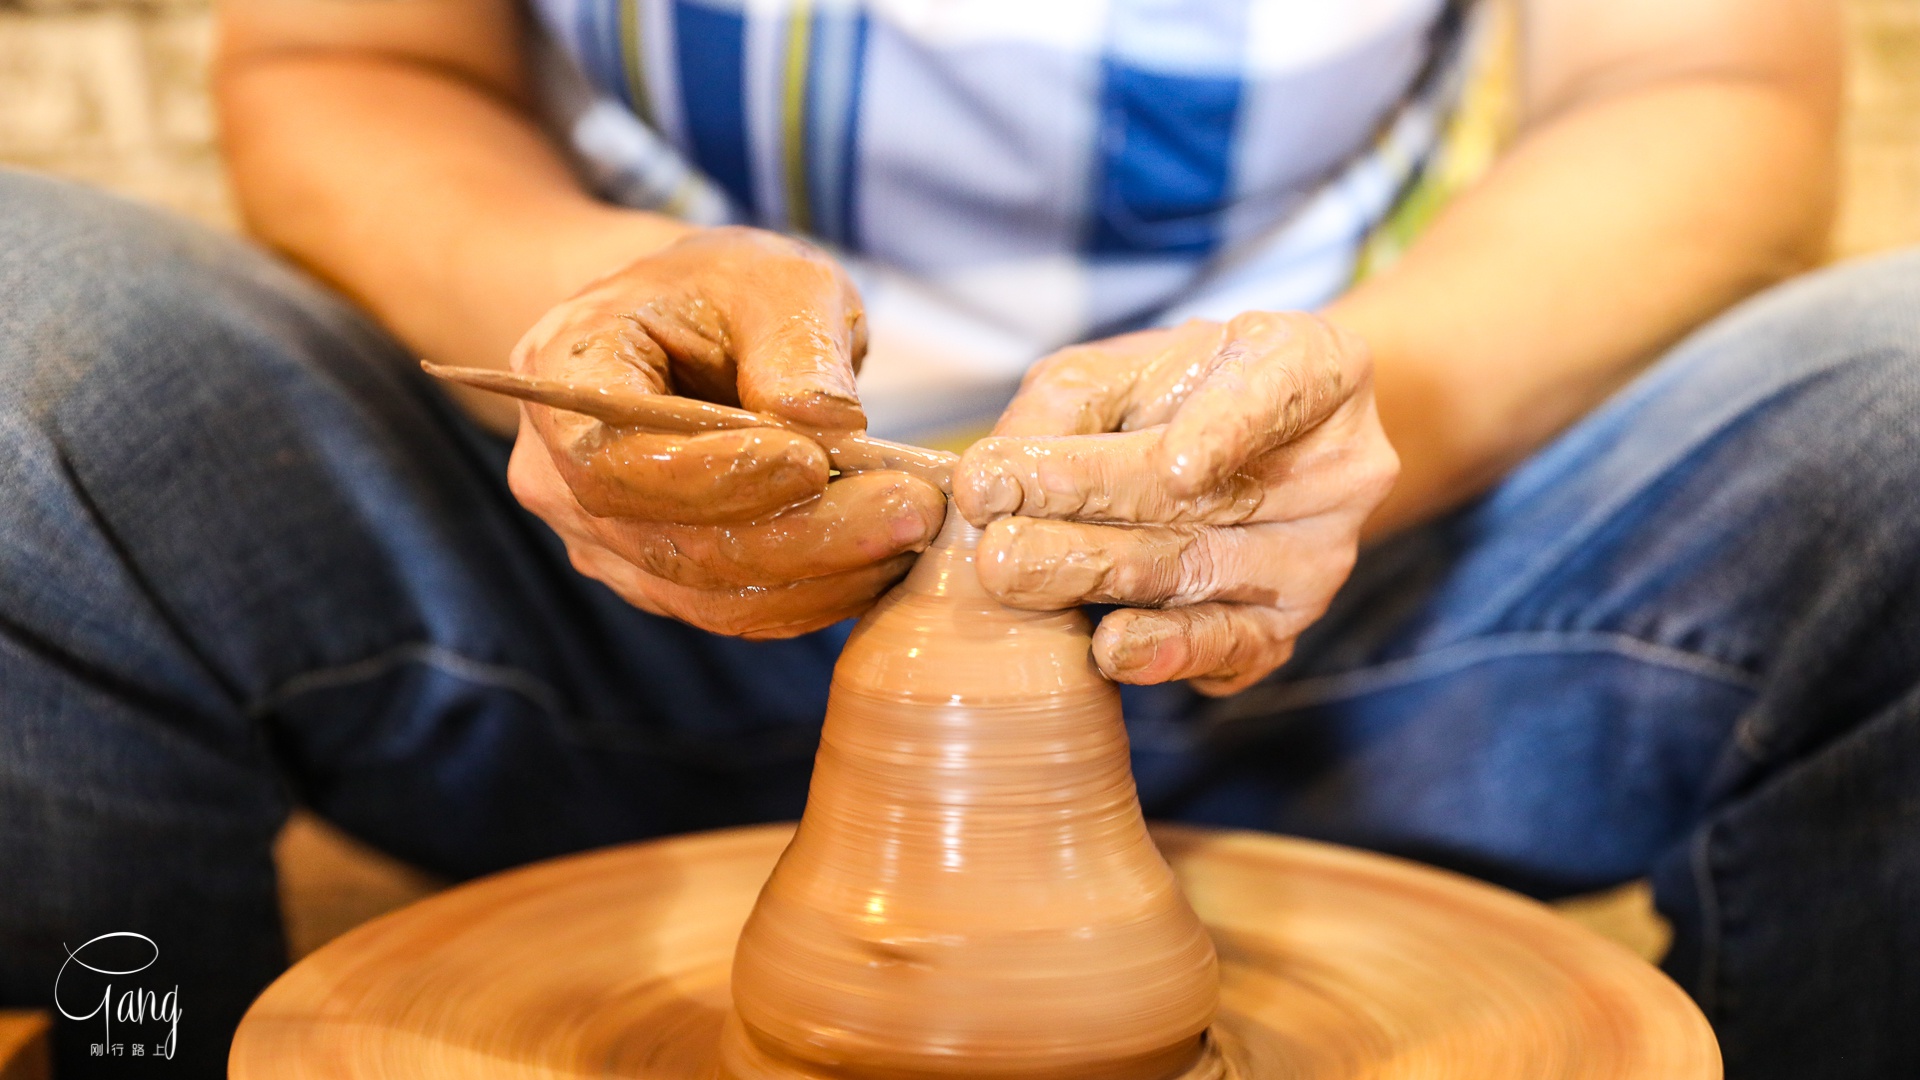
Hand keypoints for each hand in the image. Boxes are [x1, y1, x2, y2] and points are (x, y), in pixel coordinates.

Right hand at [506, 227, 945, 637]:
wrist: (694, 326)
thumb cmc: (726, 290)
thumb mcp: (775, 280)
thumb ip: (795, 344)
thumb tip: (826, 423)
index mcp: (565, 373)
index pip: (613, 461)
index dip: (709, 477)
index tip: (811, 462)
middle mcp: (560, 473)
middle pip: (669, 543)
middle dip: (800, 536)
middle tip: (909, 509)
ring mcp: (602, 539)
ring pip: (706, 592)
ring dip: (820, 575)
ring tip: (913, 530)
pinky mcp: (656, 578)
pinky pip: (730, 609)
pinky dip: (813, 594)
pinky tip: (883, 560)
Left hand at [952, 313, 1397, 694]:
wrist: (1266, 454)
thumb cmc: (1182, 394)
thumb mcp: (1128, 366)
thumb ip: (1065, 404)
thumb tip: (987, 478)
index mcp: (1315, 368)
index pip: (1278, 391)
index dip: (1226, 430)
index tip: (1175, 467)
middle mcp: (1337, 466)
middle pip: (1203, 490)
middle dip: (1090, 497)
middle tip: (1002, 513)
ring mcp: (1316, 555)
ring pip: (1193, 566)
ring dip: (1093, 570)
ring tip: (1010, 567)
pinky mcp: (1284, 626)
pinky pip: (1226, 646)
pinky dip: (1166, 649)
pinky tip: (1112, 647)